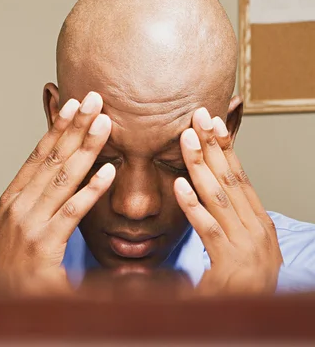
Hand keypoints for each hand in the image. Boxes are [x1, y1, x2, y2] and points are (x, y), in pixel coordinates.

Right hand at [0, 92, 114, 273]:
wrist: (1, 306)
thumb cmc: (13, 267)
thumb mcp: (19, 228)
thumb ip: (39, 203)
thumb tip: (60, 179)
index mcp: (12, 197)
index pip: (38, 155)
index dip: (57, 128)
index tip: (74, 105)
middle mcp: (18, 205)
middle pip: (51, 159)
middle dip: (74, 127)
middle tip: (94, 99)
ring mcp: (29, 224)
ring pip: (62, 178)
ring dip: (85, 148)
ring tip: (104, 123)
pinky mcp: (43, 245)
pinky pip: (72, 212)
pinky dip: (91, 190)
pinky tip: (109, 171)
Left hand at [174, 108, 282, 294]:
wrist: (250, 320)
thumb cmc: (240, 284)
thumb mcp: (237, 244)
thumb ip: (222, 217)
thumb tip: (203, 187)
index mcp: (258, 221)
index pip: (239, 176)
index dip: (226, 147)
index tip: (211, 121)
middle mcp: (256, 228)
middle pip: (231, 178)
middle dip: (213, 146)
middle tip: (198, 116)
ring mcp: (246, 244)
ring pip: (220, 196)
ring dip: (201, 165)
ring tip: (185, 138)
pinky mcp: (231, 263)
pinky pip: (209, 229)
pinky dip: (194, 205)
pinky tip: (179, 185)